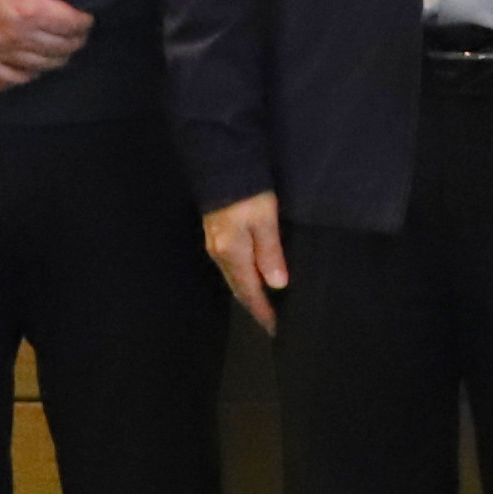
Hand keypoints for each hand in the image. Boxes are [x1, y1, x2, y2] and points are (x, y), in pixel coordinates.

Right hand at [0, 0, 91, 94]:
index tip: (87, 20)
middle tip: (78, 37)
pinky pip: (7, 79)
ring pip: (38, 67)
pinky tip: (29, 72)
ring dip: (54, 62)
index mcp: (32, 10)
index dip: (85, 23)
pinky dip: (23, 77)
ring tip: (60, 54)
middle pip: (59, 50)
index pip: (72, 25)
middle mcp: (19, 37)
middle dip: (74, 44)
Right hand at [200, 193, 287, 332]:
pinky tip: (253, 277)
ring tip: (265, 304)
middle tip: (270, 321)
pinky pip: (231, 266)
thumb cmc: (247, 193)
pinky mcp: (217, 234)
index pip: (249, 292)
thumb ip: (270, 253)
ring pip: (233, 277)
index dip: (262, 311)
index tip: (274, 328)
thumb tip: (277, 285)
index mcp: (232, 254)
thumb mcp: (265, 221)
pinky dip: (243, 278)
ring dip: (248, 293)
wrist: (222, 165)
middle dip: (254, 306)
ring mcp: (216, 244)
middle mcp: (220, 254)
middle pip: (238, 288)